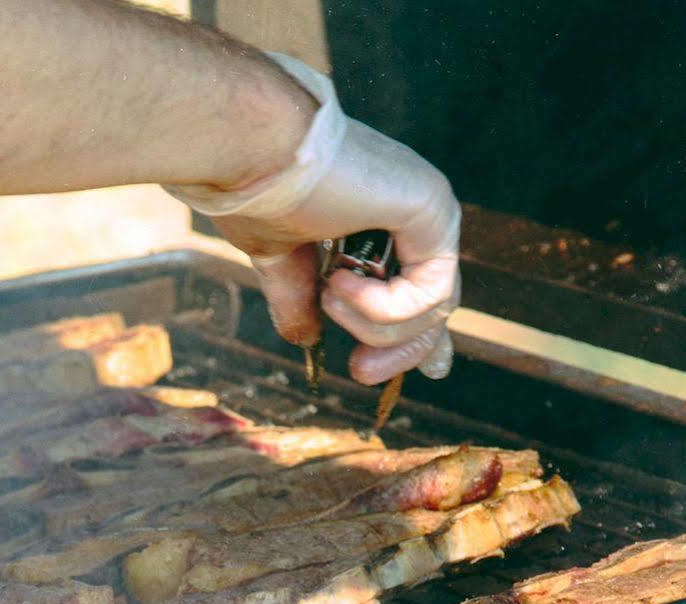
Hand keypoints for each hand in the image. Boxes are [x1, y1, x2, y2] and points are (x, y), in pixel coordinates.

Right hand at [168, 55, 460, 383]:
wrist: (250, 150)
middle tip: (361, 371)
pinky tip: (341, 283)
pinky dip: (384, 307)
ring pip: (434, 308)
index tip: (403, 372)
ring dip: (375, 323)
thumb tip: (306, 339)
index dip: (416, 336)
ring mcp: (428, 207)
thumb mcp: (278, 258)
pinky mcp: (434, 208)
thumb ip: (301, 297)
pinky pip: (432, 293)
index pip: (420, 287)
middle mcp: (411, 210)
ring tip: (329, 294)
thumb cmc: (254, 189)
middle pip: (435, 307)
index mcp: (380, 217)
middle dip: (400, 350)